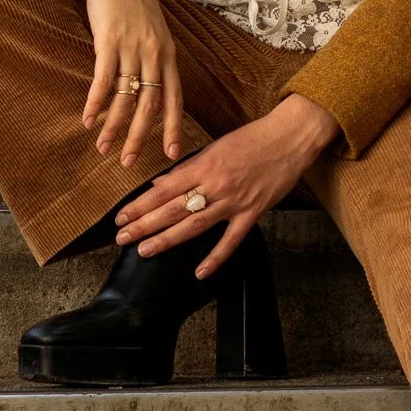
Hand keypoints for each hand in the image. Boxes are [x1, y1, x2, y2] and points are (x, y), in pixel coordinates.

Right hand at [49, 0, 185, 165]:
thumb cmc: (133, 2)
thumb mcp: (152, 32)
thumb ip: (153, 60)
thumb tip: (146, 90)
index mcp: (168, 55)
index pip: (174, 99)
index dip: (172, 128)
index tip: (171, 154)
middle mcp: (154, 55)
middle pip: (150, 106)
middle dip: (140, 138)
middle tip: (129, 162)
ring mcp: (132, 49)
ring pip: (126, 98)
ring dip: (113, 127)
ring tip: (103, 148)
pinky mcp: (109, 41)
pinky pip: (104, 80)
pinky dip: (96, 103)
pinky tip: (87, 120)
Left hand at [112, 94, 340, 277]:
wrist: (289, 138)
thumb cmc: (252, 139)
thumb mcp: (215, 147)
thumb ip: (187, 168)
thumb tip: (160, 184)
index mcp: (203, 165)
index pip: (164, 189)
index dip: (140, 205)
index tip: (122, 217)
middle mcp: (215, 185)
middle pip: (173, 209)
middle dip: (145, 224)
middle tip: (122, 238)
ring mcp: (234, 201)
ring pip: (195, 224)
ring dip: (168, 239)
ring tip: (145, 251)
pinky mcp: (253, 212)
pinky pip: (232, 239)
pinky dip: (215, 257)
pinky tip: (200, 272)